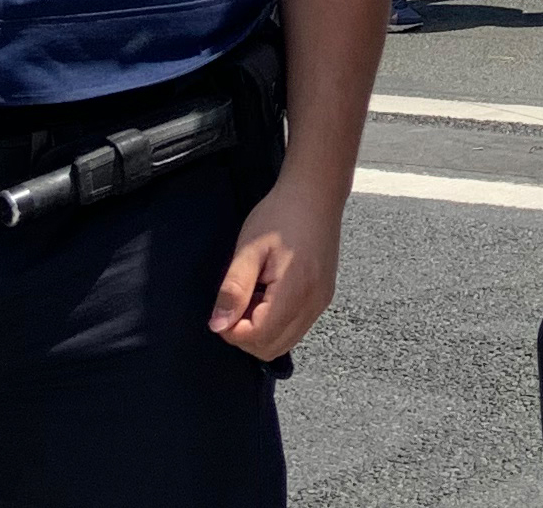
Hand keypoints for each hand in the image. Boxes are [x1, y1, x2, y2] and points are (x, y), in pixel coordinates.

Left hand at [210, 174, 344, 359]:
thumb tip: (218, 325)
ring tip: (252, 296)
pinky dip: (276, 324)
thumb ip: (234, 289)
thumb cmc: (280, 215)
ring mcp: (321, 303)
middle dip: (245, 336)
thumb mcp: (248, 248)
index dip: (233, 331)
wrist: (316, 194)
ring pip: (285, 342)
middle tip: (235, 304)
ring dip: (261, 331)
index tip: (222, 309)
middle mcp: (313, 304)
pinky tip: (268, 295)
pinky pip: (296, 328)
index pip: (259, 337)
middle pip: (272, 348)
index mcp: (295, 290)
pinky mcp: (324, 298)